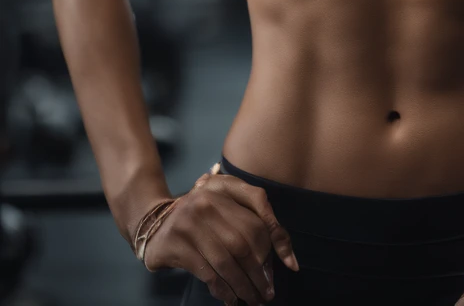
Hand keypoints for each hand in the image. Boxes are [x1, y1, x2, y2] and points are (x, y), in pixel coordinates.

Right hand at [143, 169, 299, 305]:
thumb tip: (290, 261)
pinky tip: (232, 299)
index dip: (275, 244)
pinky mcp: (176, 243)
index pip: (257, 216)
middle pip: (243, 242)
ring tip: (253, 300)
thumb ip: (257, 223)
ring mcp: (189, 221)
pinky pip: (208, 272)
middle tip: (267, 292)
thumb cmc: (201, 219)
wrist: (154, 224)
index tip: (285, 268)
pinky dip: (223, 289)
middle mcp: (207, 200)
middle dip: (259, 272)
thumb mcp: (227, 209)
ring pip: (226, 260)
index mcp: (224, 187)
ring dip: (243, 286)